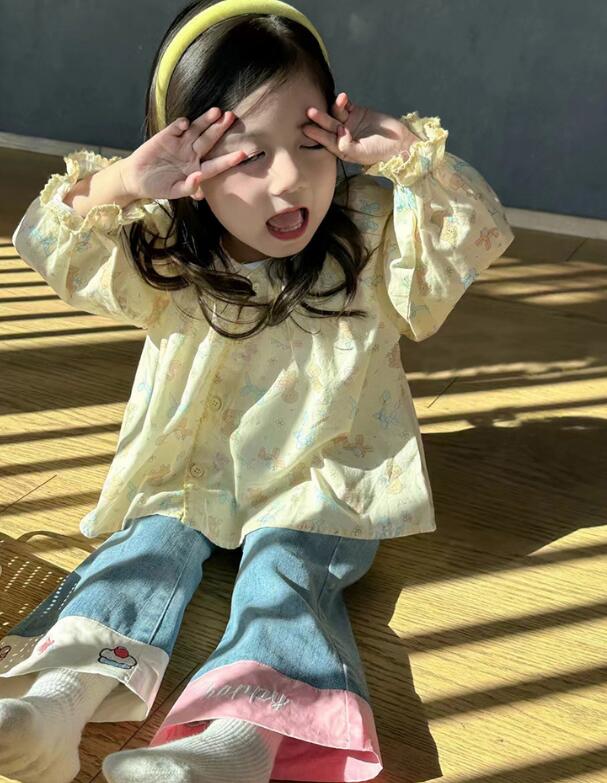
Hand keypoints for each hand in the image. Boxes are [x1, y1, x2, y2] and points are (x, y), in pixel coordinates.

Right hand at [121, 108, 247, 200]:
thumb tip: (198, 177)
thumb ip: (189, 187)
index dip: (229, 159)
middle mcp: (192, 154)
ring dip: (206, 120)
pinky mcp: (166, 136)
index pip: (216, 164)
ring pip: (196, 130)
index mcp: (197, 169)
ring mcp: (180, 144)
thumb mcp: (175, 192)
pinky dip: (181, 125)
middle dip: (220, 129)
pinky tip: (186, 124)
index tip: (242, 154)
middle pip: (209, 140)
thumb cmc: (159, 187)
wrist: (138, 179)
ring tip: (217, 112)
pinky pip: (176, 128)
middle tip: (232, 118)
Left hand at [302, 92, 419, 166]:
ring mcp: (349, 123)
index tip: (307, 128)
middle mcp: (342, 135)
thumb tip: (338, 131)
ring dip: (335, 106)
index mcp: (341, 149)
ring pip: (337, 113)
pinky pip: (346, 105)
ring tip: (340, 100)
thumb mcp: (362, 153)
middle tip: (310, 111)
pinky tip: (343, 97)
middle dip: (320, 118)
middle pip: (329, 125)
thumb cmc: (380, 151)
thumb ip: (347, 146)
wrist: (399, 141)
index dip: (317, 134)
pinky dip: (343, 101)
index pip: (326, 140)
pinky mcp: (356, 112)